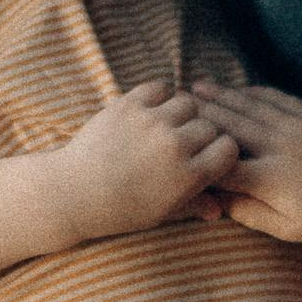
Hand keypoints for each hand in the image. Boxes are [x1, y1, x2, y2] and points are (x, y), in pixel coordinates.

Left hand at [52, 83, 238, 239]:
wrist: (73, 193)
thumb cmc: (119, 210)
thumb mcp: (160, 214)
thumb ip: (193, 206)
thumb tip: (218, 211)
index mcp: (188, 176)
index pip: (229, 148)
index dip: (221, 151)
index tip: (209, 155)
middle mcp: (175, 146)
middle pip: (211, 125)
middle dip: (202, 133)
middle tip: (187, 141)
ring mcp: (152, 123)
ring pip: (188, 103)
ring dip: (183, 112)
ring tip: (170, 124)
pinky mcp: (129, 105)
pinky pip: (160, 87)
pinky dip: (161, 95)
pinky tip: (154, 109)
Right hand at [185, 79, 301, 245]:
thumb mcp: (286, 229)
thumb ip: (249, 213)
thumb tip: (216, 200)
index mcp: (271, 179)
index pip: (222, 162)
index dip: (196, 152)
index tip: (173, 144)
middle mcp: (281, 148)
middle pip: (231, 125)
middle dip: (201, 112)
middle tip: (175, 102)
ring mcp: (298, 128)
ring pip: (251, 106)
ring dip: (222, 95)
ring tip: (197, 87)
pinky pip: (277, 98)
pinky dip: (254, 92)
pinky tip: (239, 89)